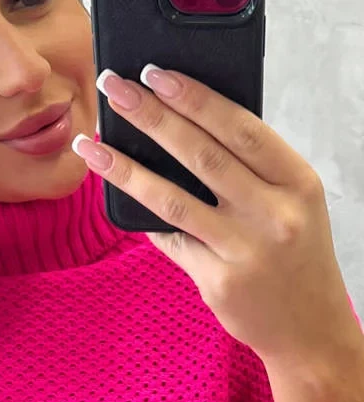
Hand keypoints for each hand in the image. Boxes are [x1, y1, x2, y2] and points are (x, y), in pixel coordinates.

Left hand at [73, 64, 358, 365]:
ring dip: (125, 166)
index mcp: (298, 183)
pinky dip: (141, 213)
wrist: (310, 329)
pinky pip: (169, 238)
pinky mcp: (218, 281)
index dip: (195, 98)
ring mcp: (245, 251)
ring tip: (91, 143)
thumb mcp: (293, 202)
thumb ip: (251, 167)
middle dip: (151, 116)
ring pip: (172, 198)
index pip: (241, 128)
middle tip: (113, 86)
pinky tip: (113, 192)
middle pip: (201, 155)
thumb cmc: (296, 254)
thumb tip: (183, 119)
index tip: (156, 73)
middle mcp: (274, 215)